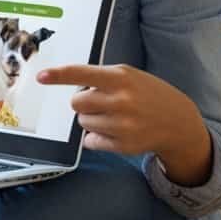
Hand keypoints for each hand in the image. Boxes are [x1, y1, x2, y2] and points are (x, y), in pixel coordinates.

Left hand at [37, 63, 212, 185]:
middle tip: (101, 103)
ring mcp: (123, 125)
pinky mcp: (124, 145)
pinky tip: (117, 132)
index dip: (59, 75)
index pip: (82, 74)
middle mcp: (121, 101)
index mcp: (121, 78)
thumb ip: (101, 79)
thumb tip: (70, 88)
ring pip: (82, 122)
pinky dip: (98, 138)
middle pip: (76, 103)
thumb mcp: (129, 77)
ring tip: (114, 117)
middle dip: (83, 103)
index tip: (40, 76)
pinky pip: (91, 141)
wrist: (179, 122)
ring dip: (91, 120)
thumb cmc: (148, 94)